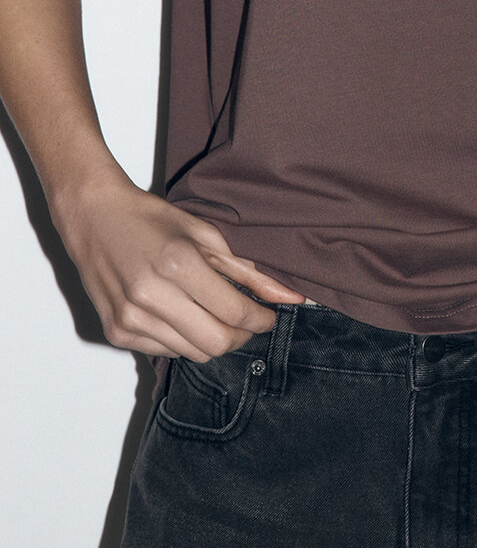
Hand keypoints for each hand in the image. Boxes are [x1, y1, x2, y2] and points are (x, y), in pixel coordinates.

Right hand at [51, 173, 305, 361]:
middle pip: (216, 344)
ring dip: (213, 338)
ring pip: (192, 354)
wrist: (93, 217)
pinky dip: (183, 339)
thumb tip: (289, 297)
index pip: (234, 313)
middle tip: (248, 320)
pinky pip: (166, 351)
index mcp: (178, 265)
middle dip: (242, 335)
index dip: (261, 319)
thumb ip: (248, 271)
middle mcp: (151, 297)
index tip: (270, 315)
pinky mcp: (116, 332)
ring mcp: (130, 319)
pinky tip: (182, 314)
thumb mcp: (205, 234)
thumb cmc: (151, 219)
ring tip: (213, 313)